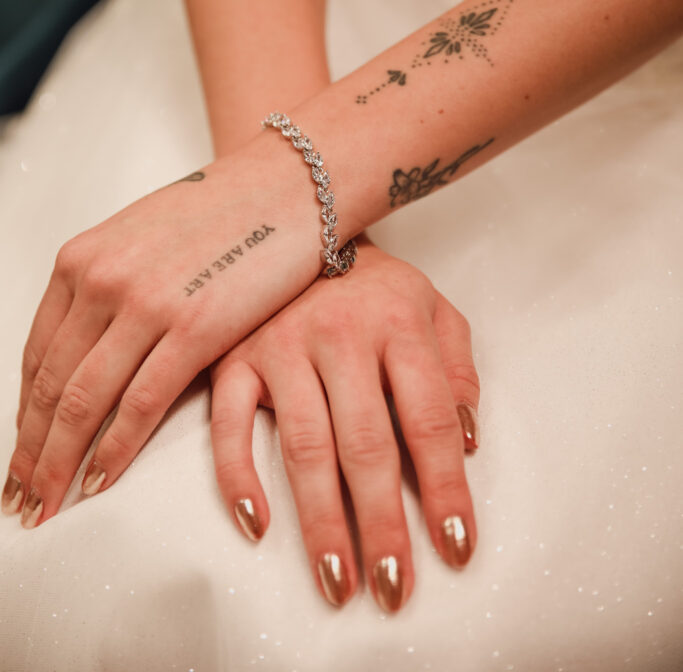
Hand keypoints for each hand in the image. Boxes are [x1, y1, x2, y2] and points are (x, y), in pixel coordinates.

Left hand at [2, 134, 323, 527]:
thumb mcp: (141, 237)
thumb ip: (107, 288)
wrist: (286, 184)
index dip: (24, 416)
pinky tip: (100, 479)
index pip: (35, 355)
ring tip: (48, 504)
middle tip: (21, 498)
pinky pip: (140, 403)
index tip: (22, 453)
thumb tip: (88, 349)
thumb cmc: (222, 211)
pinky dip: (115, 449)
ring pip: (83, 402)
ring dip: (58, 463)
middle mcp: (102, 280)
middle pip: (49, 386)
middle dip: (30, 453)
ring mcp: (146, 303)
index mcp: (83, 259)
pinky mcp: (195, 326)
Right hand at [209, 236, 479, 612]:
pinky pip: (230, 425)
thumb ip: (457, 367)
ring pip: (304, 446)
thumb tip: (465, 442)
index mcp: (397, 325)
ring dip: (321, 521)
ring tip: (338, 580)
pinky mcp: (233, 357)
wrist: (298, 224)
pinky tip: (258, 526)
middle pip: (367, 445)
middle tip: (395, 587)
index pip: (428, 420)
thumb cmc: (373, 282)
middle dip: (382, 524)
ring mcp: (280, 346)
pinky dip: (239, 478)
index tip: (456, 546)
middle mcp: (339, 337)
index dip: (445, 488)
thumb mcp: (431, 305)